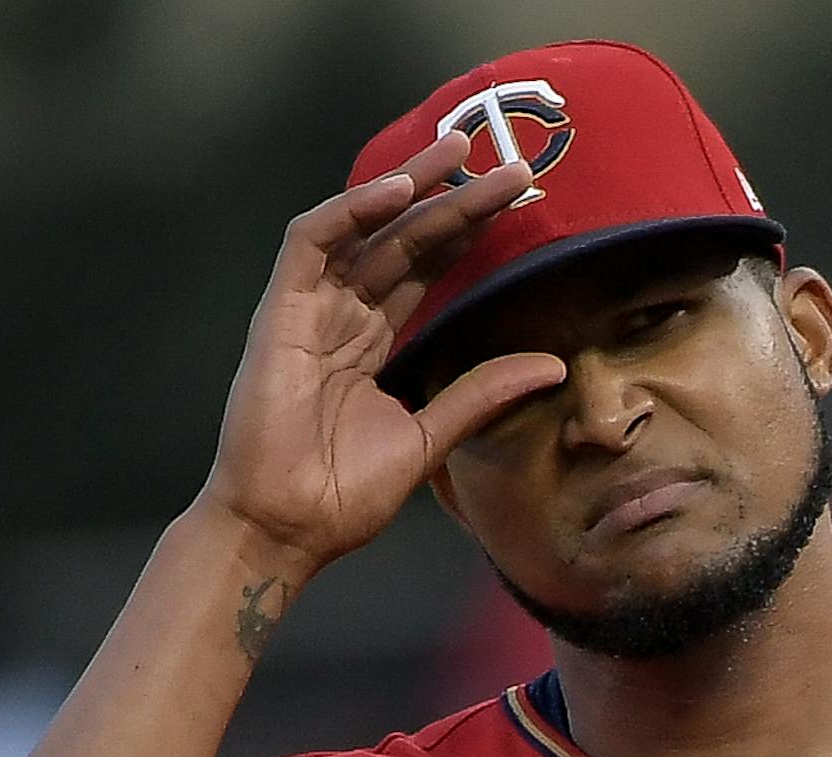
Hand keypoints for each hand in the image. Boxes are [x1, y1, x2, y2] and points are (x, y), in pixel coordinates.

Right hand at [197, 131, 564, 580]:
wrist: (288, 528)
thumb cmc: (344, 495)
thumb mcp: (430, 437)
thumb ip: (482, 395)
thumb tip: (552, 368)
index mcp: (373, 346)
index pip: (425, 273)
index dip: (468, 237)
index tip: (520, 209)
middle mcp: (342, 318)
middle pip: (404, 242)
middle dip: (455, 201)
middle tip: (512, 168)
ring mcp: (309, 312)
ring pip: (364, 228)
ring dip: (411, 188)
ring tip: (462, 153)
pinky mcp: (279, 313)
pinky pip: (311, 242)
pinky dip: (352, 210)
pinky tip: (398, 191)